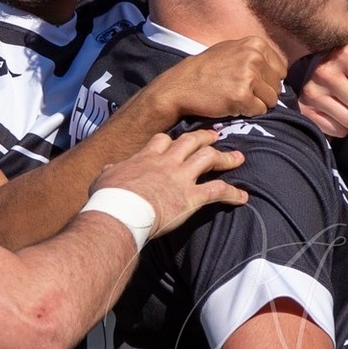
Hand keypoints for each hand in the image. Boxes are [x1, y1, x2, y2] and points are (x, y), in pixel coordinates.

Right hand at [90, 129, 246, 237]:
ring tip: (239, 158)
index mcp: (146, 157)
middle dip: (205, 137)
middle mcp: (167, 162)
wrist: (121, 211)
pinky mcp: (192, 197)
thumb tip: (108, 169)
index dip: (174, 139)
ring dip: (226, 157)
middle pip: (191, 141)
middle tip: (216, 136)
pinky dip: (233, 193)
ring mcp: (182, 178)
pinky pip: (218, 191)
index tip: (179, 139)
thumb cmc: (109, 198)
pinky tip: (243, 197)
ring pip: (209, 159)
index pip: (164, 140)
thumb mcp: (104, 179)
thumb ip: (110, 171)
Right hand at [148, 35, 285, 123]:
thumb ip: (255, 54)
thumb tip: (280, 71)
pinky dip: (248, 112)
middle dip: (263, 93)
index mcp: (255, 44)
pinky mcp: (242, 96)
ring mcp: (248, 76)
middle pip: (278, 86)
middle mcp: (254, 57)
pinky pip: (260, 111)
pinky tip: (232, 105)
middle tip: (240, 91)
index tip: (250, 82)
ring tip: (236, 97)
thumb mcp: (231, 49)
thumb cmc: (206, 69)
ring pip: (272, 100)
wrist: (180, 86)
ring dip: (257, 104)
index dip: (268, 80)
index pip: (281, 69)